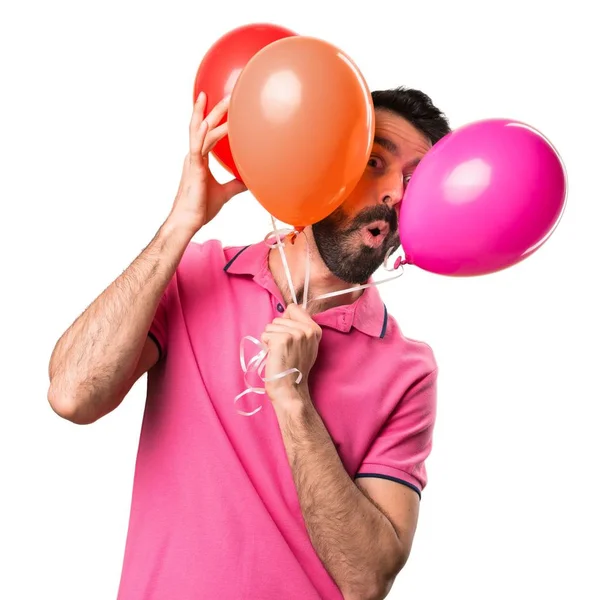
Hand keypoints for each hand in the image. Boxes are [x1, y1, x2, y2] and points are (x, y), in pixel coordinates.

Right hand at [166, 92, 246, 235]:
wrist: (188, 221)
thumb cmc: (201, 207)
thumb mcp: (225, 193)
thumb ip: (236, 185)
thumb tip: (251, 181)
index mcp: (199, 159)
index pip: (207, 133)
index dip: (212, 117)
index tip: (221, 103)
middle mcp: (194, 155)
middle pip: (204, 126)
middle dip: (215, 109)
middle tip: (228, 93)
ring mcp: (193, 160)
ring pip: (201, 131)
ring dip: (212, 115)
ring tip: (224, 100)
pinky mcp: (194, 169)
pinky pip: (197, 147)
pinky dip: (202, 134)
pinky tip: (208, 123)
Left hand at [261, 304, 321, 402]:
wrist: (290, 388)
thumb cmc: (294, 369)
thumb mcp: (306, 346)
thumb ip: (301, 328)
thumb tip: (288, 312)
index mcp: (315, 329)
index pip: (293, 308)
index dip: (286, 321)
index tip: (288, 337)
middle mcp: (307, 330)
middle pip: (279, 317)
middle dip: (277, 332)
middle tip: (284, 350)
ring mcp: (296, 334)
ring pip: (271, 326)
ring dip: (270, 339)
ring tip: (279, 353)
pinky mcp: (282, 340)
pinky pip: (265, 334)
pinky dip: (265, 345)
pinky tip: (274, 355)